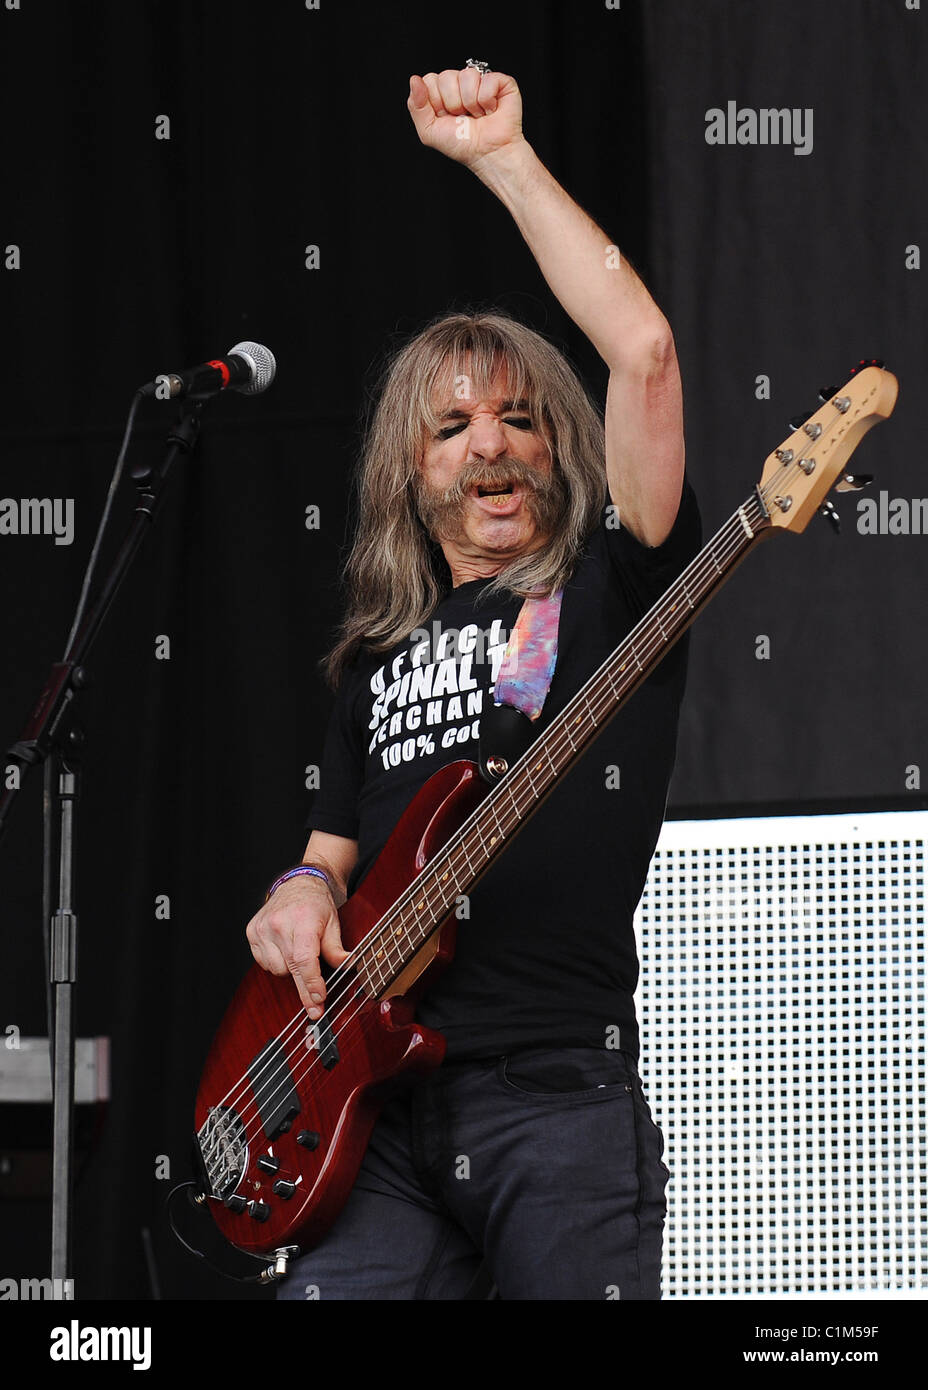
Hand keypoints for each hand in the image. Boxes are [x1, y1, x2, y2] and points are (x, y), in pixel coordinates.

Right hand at [246, 876, 349, 1019]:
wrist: (298, 884)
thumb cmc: (317, 904)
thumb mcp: (333, 924)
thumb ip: (337, 948)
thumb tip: (347, 966)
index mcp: (302, 919)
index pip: (304, 959)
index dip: (311, 983)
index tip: (319, 999)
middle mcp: (278, 924)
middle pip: (291, 968)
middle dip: (305, 990)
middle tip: (316, 1008)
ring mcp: (262, 928)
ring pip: (277, 969)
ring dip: (290, 970)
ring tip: (299, 954)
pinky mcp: (252, 932)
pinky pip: (264, 963)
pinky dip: (277, 963)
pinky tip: (285, 951)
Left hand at [407, 67, 523, 168]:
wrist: (487, 154)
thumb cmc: (463, 145)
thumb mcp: (429, 131)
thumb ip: (416, 106)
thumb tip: (414, 80)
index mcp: (442, 93)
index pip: (430, 80)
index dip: (437, 102)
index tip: (446, 117)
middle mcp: (460, 83)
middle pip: (446, 77)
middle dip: (453, 103)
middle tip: (463, 117)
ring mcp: (480, 80)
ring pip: (466, 75)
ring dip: (471, 103)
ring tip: (477, 114)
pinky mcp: (500, 81)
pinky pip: (486, 80)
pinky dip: (487, 101)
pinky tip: (490, 110)